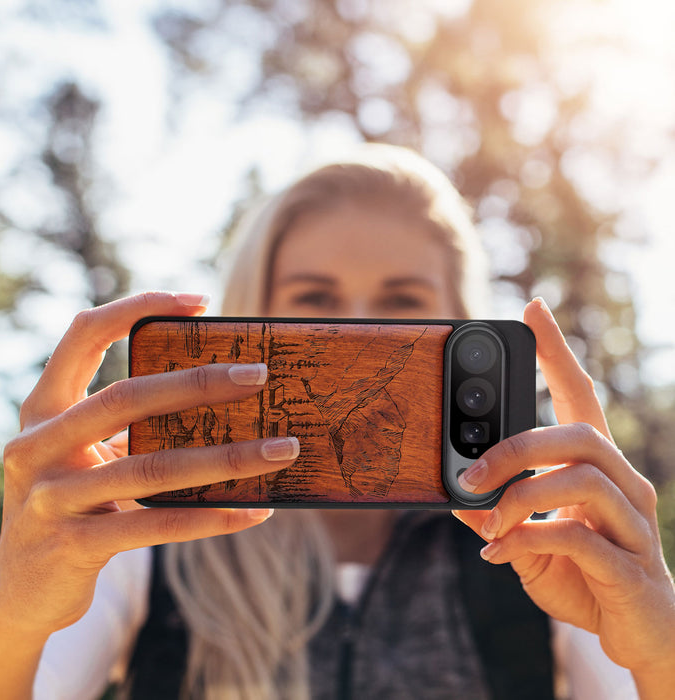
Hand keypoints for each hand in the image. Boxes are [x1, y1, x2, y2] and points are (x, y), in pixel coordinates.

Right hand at [0, 292, 298, 640]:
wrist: (21, 590)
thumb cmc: (73, 503)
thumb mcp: (87, 455)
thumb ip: (130, 426)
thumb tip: (222, 397)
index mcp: (43, 409)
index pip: (83, 334)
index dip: (137, 307)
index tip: (200, 301)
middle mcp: (37, 446)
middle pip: (127, 397)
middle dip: (199, 382)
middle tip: (260, 374)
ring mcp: (51, 498)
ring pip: (153, 467)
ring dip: (228, 458)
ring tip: (282, 450)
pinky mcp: (73, 546)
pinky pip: (158, 525)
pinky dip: (212, 517)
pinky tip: (256, 511)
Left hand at [453, 298, 674, 691]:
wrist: (639, 635)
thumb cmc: (584, 577)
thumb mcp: (528, 541)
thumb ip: (498, 516)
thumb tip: (455, 497)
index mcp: (597, 468)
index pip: (580, 395)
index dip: (557, 352)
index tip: (533, 309)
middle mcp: (625, 484)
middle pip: (579, 434)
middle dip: (516, 447)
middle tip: (470, 472)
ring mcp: (634, 524)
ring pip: (582, 479)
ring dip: (520, 497)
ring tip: (487, 522)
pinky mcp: (632, 566)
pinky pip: (579, 538)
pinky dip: (528, 540)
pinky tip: (499, 554)